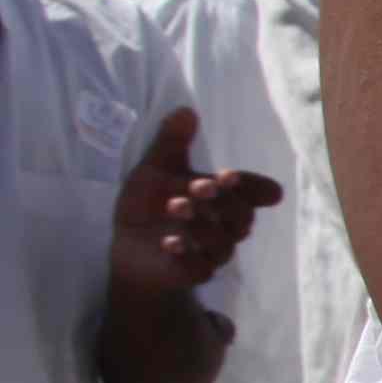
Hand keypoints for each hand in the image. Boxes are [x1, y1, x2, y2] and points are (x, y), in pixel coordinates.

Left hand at [111, 108, 278, 302]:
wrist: (129, 247)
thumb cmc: (148, 204)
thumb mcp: (155, 169)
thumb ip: (172, 142)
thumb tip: (185, 110)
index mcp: (221, 197)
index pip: (250, 192)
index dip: (248, 186)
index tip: (227, 175)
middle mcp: (223, 225)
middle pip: (242, 217)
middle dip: (223, 202)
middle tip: (198, 187)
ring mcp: (211, 251)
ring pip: (224, 244)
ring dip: (202, 226)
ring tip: (175, 207)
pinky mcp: (194, 272)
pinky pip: (201, 269)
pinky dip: (187, 256)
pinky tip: (168, 242)